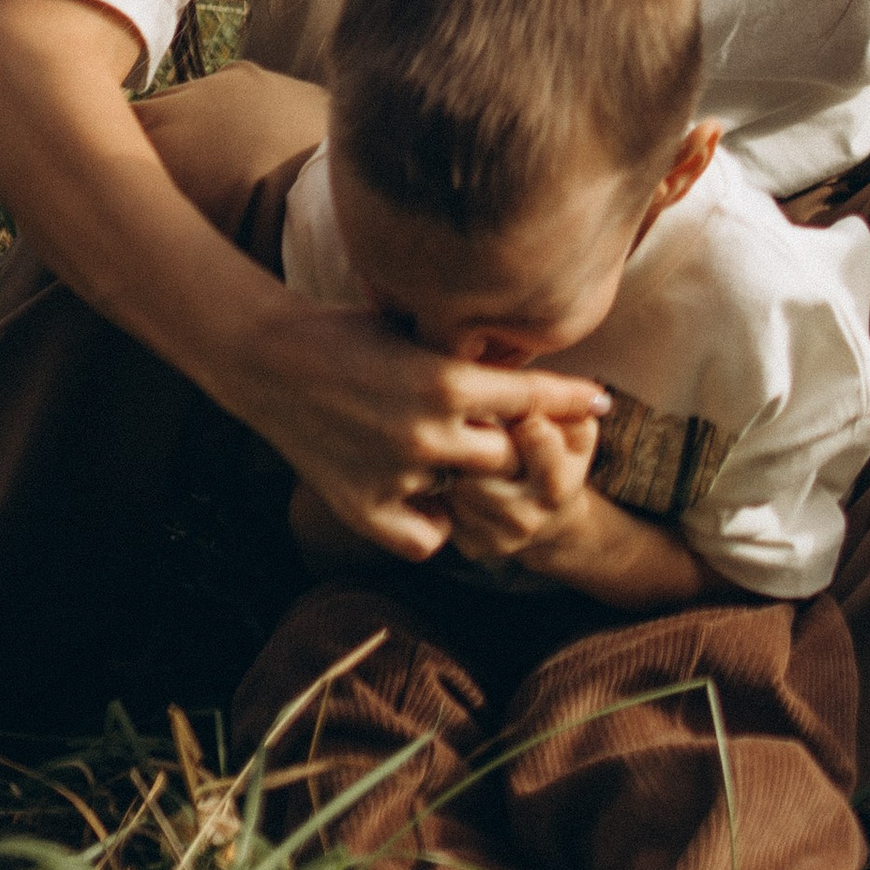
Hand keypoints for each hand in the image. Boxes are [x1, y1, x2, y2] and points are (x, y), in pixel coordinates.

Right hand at [228, 299, 608, 561]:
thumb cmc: (346, 332)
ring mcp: (397, 474)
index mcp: (447, 380)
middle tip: (516, 436)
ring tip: (460, 462)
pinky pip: (427, 537)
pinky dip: (433, 522)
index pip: (534, 395)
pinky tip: (425, 498)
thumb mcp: (419, 334)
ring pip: (471, 495)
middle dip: (517, 445)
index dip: (573, 397)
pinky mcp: (365, 507)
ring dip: (472, 480)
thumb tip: (525, 370)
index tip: (601, 400)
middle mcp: (429, 432)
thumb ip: (470, 361)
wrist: (268, 358)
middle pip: (512, 456)